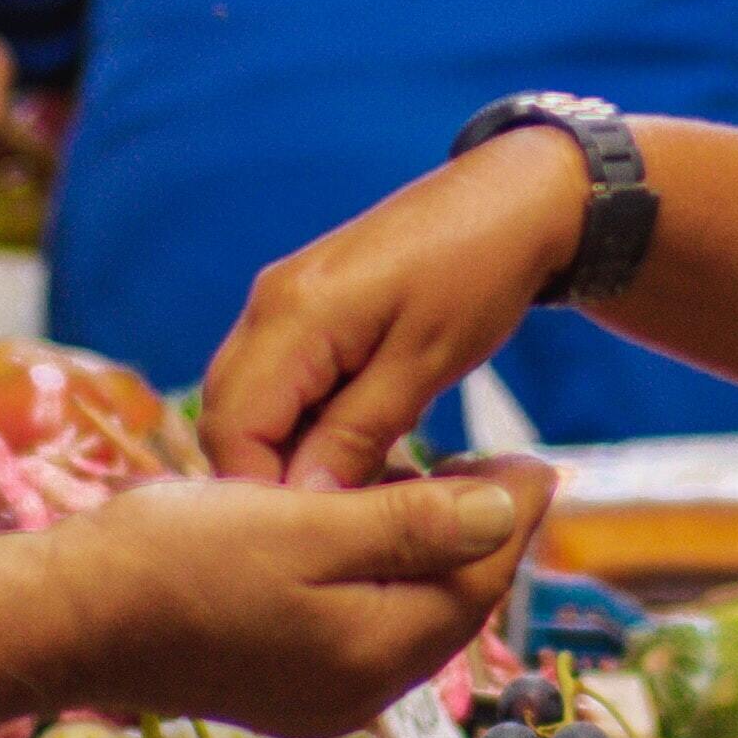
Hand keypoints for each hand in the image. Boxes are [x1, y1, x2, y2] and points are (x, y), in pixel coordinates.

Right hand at [45, 462, 553, 731]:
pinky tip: (362, 524)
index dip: (513, 517)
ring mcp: (311, 695)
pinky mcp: (274, 682)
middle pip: (448, 608)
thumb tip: (508, 510)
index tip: (542, 458)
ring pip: (402, 615)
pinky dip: (377, 573)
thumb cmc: (177, 558)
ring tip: (437, 476)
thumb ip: (412, 523)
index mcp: (371, 657)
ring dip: (427, 551)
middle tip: (502, 464)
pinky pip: (357, 623)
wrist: (61, 616)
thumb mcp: (306, 525)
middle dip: (481, 537)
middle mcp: (353, 694)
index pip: (476, 585)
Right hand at [201, 133, 594, 489]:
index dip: (259, 490)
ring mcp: (281, 303)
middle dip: (266, 475)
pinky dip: (304, 422)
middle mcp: (270, 304)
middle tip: (329, 524)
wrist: (509, 200)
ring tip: (347, 493)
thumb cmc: (479, 274)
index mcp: (295, 312)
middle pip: (227, 415)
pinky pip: (279, 381)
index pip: (232, 424)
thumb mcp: (426, 364)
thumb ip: (359, 432)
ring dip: (287, 452)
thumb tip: (306, 500)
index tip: (308, 538)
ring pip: (250, 402)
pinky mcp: (303, 308)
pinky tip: (352, 450)